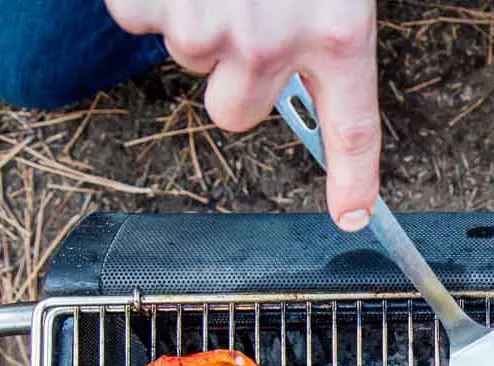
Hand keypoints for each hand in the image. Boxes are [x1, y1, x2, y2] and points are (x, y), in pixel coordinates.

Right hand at [106, 0, 379, 230]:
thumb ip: (318, 30)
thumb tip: (304, 69)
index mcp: (339, 33)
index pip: (355, 128)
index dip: (355, 179)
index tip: (352, 215)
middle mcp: (274, 45)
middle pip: (234, 111)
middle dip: (232, 72)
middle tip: (242, 12)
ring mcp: (209, 28)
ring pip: (186, 54)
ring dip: (191, 14)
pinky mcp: (153, 3)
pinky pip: (138, 17)